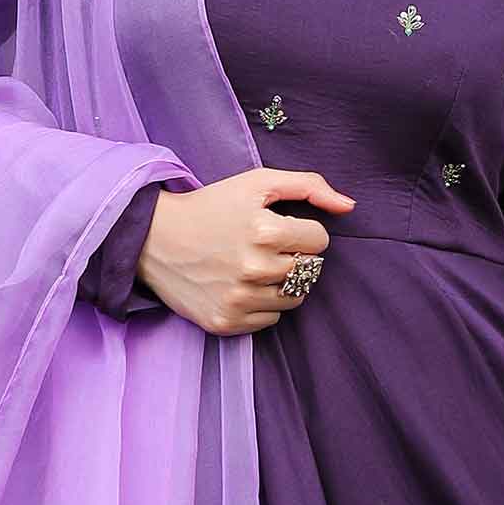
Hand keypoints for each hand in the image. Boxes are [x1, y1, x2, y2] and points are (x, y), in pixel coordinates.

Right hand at [136, 167, 354, 333]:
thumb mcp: (257, 183)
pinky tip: (240, 285)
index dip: (302, 232)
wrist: (154, 239)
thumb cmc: (211, 207)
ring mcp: (239, 299)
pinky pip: (271, 319)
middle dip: (295, 257)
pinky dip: (262, 304)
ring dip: (282, 282)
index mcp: (264, 232)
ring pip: (294, 298)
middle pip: (310, 271)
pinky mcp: (226, 322)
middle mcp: (253, 268)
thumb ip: (308, 186)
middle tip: (265, 247)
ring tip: (253, 266)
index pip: (320, 241)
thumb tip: (349, 206)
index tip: (278, 228)